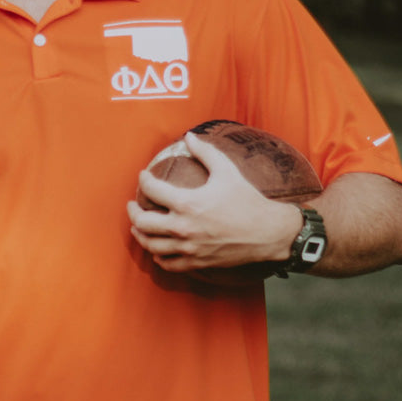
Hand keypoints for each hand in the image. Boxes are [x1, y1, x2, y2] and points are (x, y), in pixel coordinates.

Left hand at [126, 131, 301, 273]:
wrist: (268, 232)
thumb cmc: (248, 200)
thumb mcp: (227, 170)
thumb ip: (205, 152)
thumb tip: (189, 136)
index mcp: (187, 203)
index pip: (152, 190)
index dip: (143, 180)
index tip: (144, 176)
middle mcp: (183, 227)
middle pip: (142, 222)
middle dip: (133, 211)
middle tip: (133, 204)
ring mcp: (189, 247)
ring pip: (151, 245)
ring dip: (140, 235)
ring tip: (137, 227)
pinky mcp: (197, 261)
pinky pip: (168, 264)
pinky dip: (158, 257)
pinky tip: (157, 250)